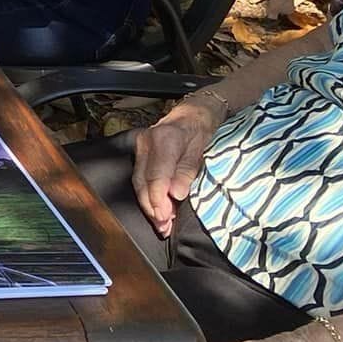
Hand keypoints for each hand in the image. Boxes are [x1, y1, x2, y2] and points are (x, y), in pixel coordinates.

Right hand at [132, 91, 227, 237]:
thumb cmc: (203, 131)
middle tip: (164, 228)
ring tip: (161, 225)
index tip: (166, 218)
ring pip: (138, 182)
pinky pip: (140, 178)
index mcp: (164, 139)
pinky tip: (157, 211)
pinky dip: (147, 196)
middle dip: (152, 207)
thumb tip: (176, 194)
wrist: (195, 113)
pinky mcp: (140, 154)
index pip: (156, 176)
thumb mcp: (204, 150)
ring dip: (148, 205)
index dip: (159, 199)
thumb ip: (188, 171)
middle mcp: (146, 142)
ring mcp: (140, 148)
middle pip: (142, 181)